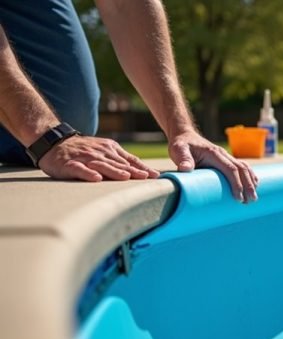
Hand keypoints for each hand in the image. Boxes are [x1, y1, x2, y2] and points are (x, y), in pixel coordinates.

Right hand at [38, 135, 159, 180]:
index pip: (130, 160)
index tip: (155, 176)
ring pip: (102, 165)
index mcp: (111, 150)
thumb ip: (122, 161)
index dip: (142, 168)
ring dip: (114, 171)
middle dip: (134, 171)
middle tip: (147, 178)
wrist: (55, 143)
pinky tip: (95, 178)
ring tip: (126, 177)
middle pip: (119, 164)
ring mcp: (85, 158)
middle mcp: (100, 153)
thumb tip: (144, 172)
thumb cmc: (84, 152)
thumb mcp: (105, 152)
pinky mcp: (70, 164)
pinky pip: (80, 169)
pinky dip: (88, 173)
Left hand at [167, 130, 257, 202]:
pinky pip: (243, 167)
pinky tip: (254, 186)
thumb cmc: (181, 145)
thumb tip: (186, 169)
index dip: (237, 183)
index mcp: (214, 153)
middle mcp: (223, 154)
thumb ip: (183, 159)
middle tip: (251, 200)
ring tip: (253, 197)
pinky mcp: (226, 160)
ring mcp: (226, 156)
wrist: (184, 135)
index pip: (230, 169)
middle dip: (248, 185)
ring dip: (251, 182)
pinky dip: (250, 176)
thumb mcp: (178, 150)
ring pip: (245, 168)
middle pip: (242, 169)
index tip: (238, 198)